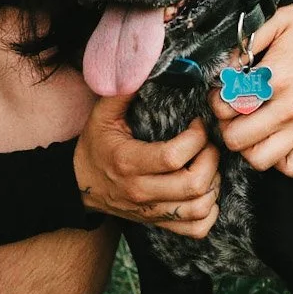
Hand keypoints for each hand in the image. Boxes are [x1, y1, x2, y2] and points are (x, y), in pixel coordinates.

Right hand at [72, 92, 219, 236]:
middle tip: (208, 144)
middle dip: (211, 159)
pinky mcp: (159, 222)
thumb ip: (122, 91)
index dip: (196, 138)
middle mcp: (142, 191)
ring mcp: (152, 211)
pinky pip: (196, 228)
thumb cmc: (95, 146)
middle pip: (194, 185)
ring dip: (213, 184)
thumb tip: (143, 65)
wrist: (79, 185)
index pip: (174, 156)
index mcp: (128, 163)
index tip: (197, 123)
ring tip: (207, 165)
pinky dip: (210, 212)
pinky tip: (205, 191)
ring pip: (200, 208)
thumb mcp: (101, 116)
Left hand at [210, 3, 292, 177]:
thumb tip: (225, 67)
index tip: (222, 92)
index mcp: (277, 78)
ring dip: (248, 147)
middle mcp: (291, 107)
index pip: (228, 107)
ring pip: (261, 159)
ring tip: (249, 128)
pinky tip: (272, 140)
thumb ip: (246, 43)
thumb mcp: (277, 20)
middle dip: (226, 126)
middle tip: (231, 112)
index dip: (217, 100)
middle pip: (237, 139)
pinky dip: (278, 160)